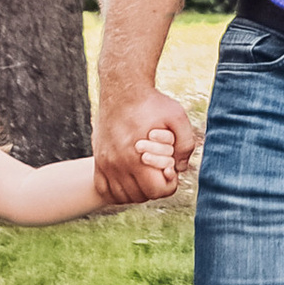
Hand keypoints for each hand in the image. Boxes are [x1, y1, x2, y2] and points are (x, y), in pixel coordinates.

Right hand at [95, 88, 195, 206]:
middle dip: (155, 187)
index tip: (171, 170)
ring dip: (138, 191)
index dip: (169, 184)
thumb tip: (181, 168)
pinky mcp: (98, 159)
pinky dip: (117, 191)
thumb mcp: (177, 116)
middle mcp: (117, 163)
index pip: (156, 190)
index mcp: (137, 156)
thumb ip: (186, 144)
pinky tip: (130, 179)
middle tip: (160, 171)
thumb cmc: (152, 103)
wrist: (122, 88)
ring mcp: (104, 163)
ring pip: (122, 196)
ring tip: (147, 174)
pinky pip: (103, 189)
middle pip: (140, 196)